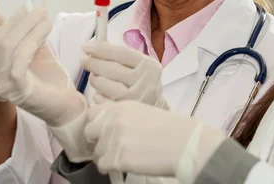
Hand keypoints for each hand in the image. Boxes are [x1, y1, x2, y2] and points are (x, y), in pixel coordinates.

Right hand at [0, 6, 91, 160]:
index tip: (27, 7)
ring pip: (8, 49)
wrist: (66, 107)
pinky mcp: (18, 91)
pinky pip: (18, 62)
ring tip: (45, 19)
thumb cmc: (53, 80)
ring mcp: (5, 85)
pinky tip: (44, 33)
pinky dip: (31, 42)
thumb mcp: (39, 52)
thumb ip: (31, 35)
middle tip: (39, 10)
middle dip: (20, 22)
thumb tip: (29, 11)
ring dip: (28, 29)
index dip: (10, 21)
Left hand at [82, 41, 168, 108]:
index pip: (122, 53)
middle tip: (84, 60)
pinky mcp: (126, 113)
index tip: (86, 46)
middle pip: (112, 69)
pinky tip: (101, 94)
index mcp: (150, 66)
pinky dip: (98, 96)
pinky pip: (103, 102)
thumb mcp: (137, 66)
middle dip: (94, 63)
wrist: (153, 109)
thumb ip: (119, 55)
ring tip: (94, 79)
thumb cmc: (139, 82)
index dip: (101, 48)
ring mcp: (137, 100)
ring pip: (105, 85)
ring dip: (95, 80)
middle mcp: (147, 82)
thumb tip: (93, 46)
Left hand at [84, 101, 225, 180]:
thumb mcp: (142, 111)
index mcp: (121, 106)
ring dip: (107, 156)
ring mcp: (115, 138)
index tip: (104, 131)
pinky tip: (125, 164)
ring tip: (125, 156)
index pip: (92, 113)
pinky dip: (111, 167)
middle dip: (97, 140)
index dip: (97, 124)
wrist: (184, 143)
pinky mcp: (118, 157)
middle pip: (89, 132)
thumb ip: (121, 115)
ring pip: (96, 152)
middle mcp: (114, 120)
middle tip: (111, 146)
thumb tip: (104, 124)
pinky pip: (102, 165)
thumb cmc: (169, 129)